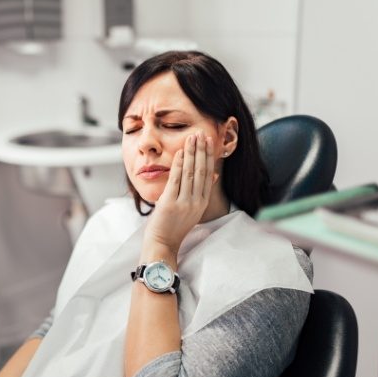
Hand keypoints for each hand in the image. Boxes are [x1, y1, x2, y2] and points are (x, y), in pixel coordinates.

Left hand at [142, 131, 214, 257]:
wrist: (163, 242)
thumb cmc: (175, 225)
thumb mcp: (194, 209)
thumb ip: (202, 191)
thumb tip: (214, 175)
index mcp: (202, 202)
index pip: (208, 174)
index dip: (209, 156)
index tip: (209, 141)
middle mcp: (196, 202)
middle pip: (202, 171)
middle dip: (201, 150)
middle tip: (201, 134)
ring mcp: (184, 203)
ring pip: (190, 173)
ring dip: (192, 154)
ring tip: (192, 138)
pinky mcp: (170, 203)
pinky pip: (176, 180)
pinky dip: (179, 165)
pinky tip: (181, 152)